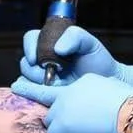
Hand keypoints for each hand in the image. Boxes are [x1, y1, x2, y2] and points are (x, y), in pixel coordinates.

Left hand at [11, 73, 132, 132]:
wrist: (128, 116)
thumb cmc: (128, 105)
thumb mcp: (110, 89)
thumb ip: (95, 92)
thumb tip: (94, 101)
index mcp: (81, 83)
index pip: (59, 87)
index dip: (41, 90)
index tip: (21, 86)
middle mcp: (67, 94)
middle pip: (52, 105)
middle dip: (58, 115)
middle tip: (71, 124)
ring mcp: (61, 110)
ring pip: (51, 121)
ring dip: (60, 128)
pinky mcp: (60, 127)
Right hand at [18, 25, 132, 88]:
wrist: (107, 83)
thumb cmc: (99, 61)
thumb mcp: (90, 43)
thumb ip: (75, 36)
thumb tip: (58, 49)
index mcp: (50, 43)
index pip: (31, 39)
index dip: (30, 47)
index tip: (37, 59)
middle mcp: (43, 60)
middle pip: (26, 62)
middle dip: (35, 69)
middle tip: (53, 74)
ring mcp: (42, 78)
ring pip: (25, 79)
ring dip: (36, 83)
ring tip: (57, 84)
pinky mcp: (44, 94)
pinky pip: (29, 95)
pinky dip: (34, 96)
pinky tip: (50, 94)